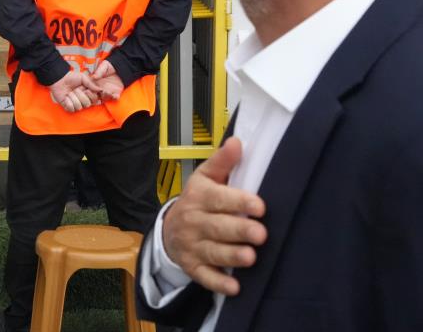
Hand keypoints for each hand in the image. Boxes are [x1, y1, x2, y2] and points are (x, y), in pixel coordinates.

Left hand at [48, 69, 99, 111]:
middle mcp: (83, 100)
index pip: (94, 99)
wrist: (59, 79)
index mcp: (88, 94)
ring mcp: (76, 105)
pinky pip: (71, 108)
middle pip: (87, 104)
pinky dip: (68, 101)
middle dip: (80, 95)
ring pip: (79, 107)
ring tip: (69, 92)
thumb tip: (101, 90)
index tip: (85, 88)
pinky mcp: (68, 107)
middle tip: (75, 89)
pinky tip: (66, 97)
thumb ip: (91, 84)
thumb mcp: (83, 78)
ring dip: (73, 97)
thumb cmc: (71, 78)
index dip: (89, 94)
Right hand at [88, 59, 123, 100]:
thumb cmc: (110, 66)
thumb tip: (93, 77)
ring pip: (105, 98)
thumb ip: (99, 71)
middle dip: (97, 96)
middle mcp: (101, 88)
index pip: (90, 89)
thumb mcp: (104, 66)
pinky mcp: (116, 92)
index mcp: (95, 83)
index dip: (90, 91)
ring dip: (106, 97)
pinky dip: (114, 98)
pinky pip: (115, 98)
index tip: (91, 90)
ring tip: (107, 92)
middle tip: (100, 91)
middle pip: (96, 96)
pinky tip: (114, 95)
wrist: (120, 67)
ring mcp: (108, 91)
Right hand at [161, 137, 267, 295]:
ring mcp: (191, 245)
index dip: (239, 202)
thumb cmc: (197, 200)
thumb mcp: (205, 178)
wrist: (169, 228)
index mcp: (198, 197)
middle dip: (238, 231)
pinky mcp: (192, 266)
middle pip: (216, 227)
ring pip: (212, 252)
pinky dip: (218, 283)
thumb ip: (222, 162)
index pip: (218, 199)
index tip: (259, 207)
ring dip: (231, 256)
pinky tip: (234, 287)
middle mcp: (193, 221)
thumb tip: (237, 142)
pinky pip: (204, 277)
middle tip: (260, 234)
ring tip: (250, 257)